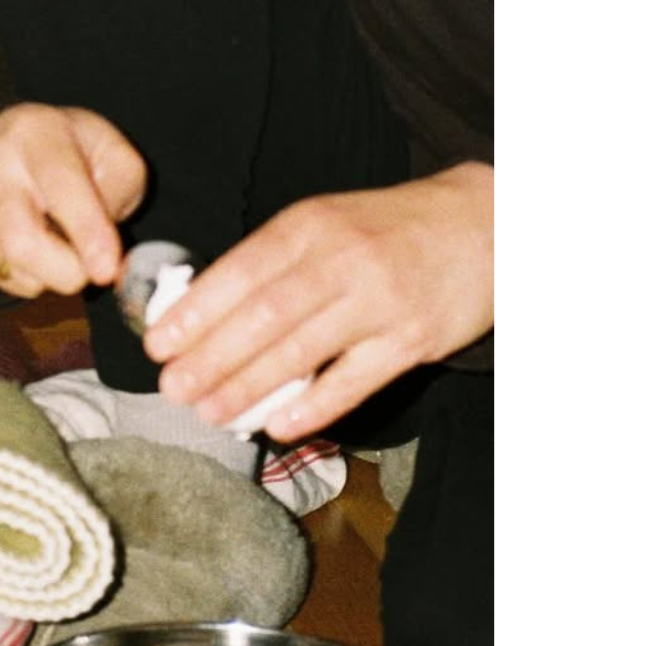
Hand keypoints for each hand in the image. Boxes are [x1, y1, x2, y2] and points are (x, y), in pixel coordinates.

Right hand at [0, 104, 148, 297]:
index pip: (61, 187)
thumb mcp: (116, 155)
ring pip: (10, 265)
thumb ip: (119, 194)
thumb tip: (104, 253)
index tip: (107, 271)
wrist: (20, 138)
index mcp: (38, 132)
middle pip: (19, 239)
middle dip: (64, 272)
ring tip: (64, 244)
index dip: (87, 233)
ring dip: (50, 273)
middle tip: (91, 274)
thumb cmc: (76, 150)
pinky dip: (29, 276)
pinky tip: (40, 247)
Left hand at [144, 163, 490, 441]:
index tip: (158, 344)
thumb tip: (202, 310)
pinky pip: (353, 381)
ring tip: (209, 411)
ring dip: (248, 387)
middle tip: (173, 388)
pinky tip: (277, 424)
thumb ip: (274, 260)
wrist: (487, 226)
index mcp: (313, 224)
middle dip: (211, 357)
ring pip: (301, 352)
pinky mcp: (413, 340)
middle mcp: (344, 259)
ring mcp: (381, 301)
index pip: (242, 270)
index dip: (196, 311)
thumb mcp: (329, 222)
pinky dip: (312, 406)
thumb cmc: (390, 230)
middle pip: (264, 315)